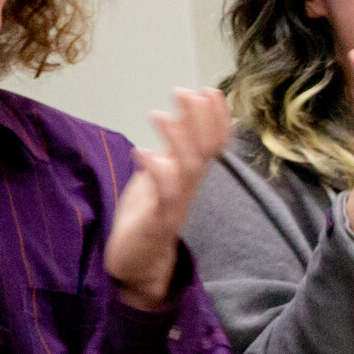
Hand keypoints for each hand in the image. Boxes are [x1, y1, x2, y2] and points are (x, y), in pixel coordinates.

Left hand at [105, 88, 231, 309]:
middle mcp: (190, 188)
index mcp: (190, 176)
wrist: (138, 264)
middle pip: (204, 151)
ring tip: (161, 115)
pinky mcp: (158, 222)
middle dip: (200, 120)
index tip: (211, 90)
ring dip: (177, 141)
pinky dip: (156, 172)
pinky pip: (164, 196)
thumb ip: (171, 151)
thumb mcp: (159, 177)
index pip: (212, 143)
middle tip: (190, 92)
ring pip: (187, 170)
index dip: (215, 117)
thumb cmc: (146, 217)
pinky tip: (142, 152)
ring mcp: (176, 205)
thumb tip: (180, 118)